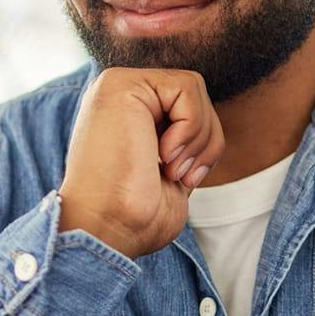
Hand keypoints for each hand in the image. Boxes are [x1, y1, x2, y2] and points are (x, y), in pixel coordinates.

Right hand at [58, 68, 223, 257]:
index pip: (188, 107)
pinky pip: (187, 87)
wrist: (106, 231)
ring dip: (198, 137)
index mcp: (126, 115)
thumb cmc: (135, 219)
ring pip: (194, 88)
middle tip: (179, 176)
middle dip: (205, 141)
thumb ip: (184, 143)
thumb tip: (209, 132)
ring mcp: (115, 86)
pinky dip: (190, 126)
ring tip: (171, 169)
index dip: (202, 146)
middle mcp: (117, 95)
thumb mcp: (171, 173)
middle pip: (195, 95)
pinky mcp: (120, 84)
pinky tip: (164, 154)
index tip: (183, 181)